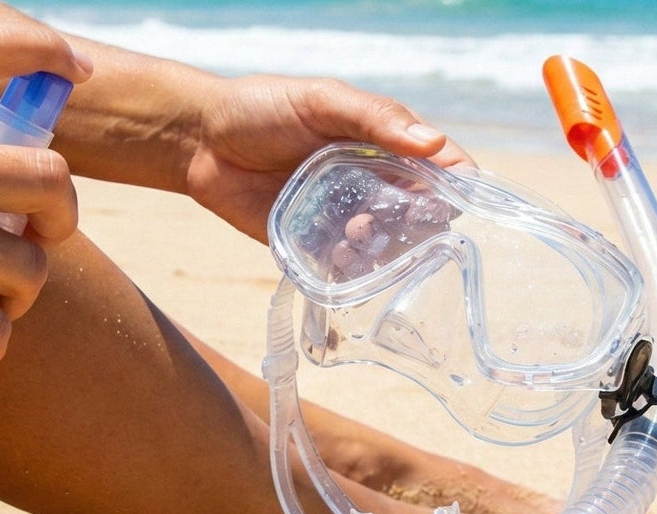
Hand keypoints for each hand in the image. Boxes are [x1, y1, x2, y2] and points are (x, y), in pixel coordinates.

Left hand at [184, 74, 474, 243]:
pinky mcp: (320, 246)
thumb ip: (375, 118)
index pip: (441, 168)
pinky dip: (356, 269)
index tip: (443, 202)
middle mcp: (374, 182)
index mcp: (385, 143)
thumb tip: (433, 143)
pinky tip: (340, 257)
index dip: (454, 186)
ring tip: (353, 237)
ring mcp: (349, 216)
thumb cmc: (261, 109)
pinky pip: (352, 268)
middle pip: (422, 215)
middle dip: (415, 224)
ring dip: (384, 250)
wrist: (201, 145)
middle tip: (384, 219)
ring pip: (390, 246)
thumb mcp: (320, 101)